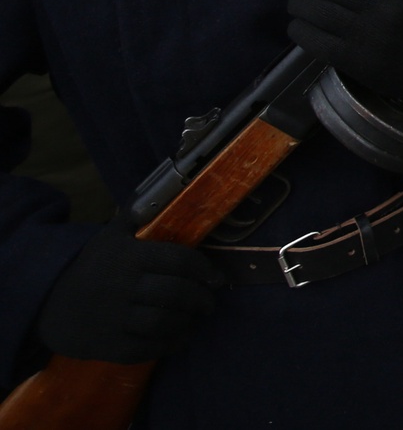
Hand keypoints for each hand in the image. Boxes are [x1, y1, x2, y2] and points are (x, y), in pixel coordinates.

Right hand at [37, 224, 223, 363]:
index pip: (177, 260)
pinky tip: (179, 337)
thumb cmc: (89, 268)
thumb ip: (138, 219)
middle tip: (209, 303)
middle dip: (201, 299)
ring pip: (165, 322)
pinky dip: (171, 344)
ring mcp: (115, 319)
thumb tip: (171, 194)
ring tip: (194, 318)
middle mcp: (123, 287)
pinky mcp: (109, 346)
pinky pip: (149, 348)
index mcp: (128, 257)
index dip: (204, 269)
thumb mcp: (109, 238)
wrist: (46, 304)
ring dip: (188, 321)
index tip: (216, 278)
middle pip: (176, 293)